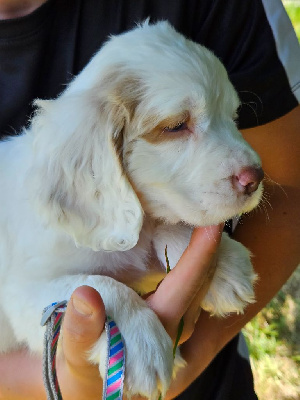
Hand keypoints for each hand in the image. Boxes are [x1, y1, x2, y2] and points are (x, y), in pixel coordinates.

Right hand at [58, 225, 221, 399]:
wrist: (91, 386)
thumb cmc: (83, 368)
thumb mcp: (76, 354)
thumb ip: (81, 330)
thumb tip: (86, 297)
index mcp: (158, 331)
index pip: (186, 284)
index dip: (201, 252)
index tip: (213, 222)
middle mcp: (177, 327)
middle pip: (203, 281)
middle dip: (210, 246)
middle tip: (211, 211)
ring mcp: (178, 324)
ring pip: (201, 284)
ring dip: (205, 254)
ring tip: (205, 223)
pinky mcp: (172, 320)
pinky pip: (191, 286)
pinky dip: (194, 263)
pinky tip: (191, 246)